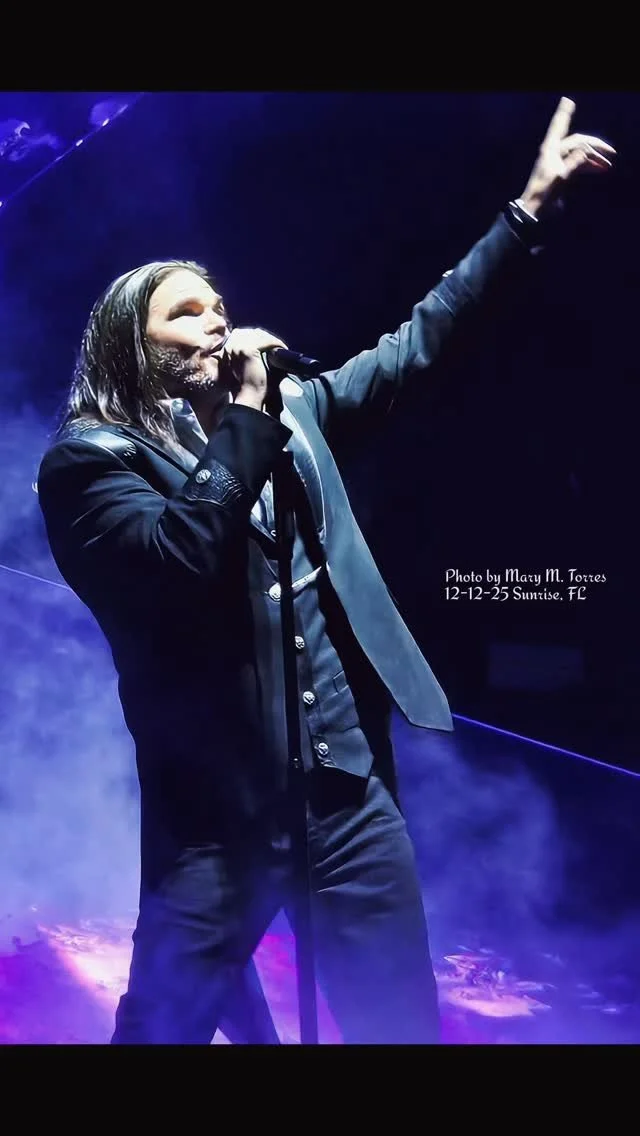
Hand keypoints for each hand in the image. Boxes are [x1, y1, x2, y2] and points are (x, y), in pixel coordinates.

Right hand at [221, 327, 287, 410]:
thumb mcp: (245, 366)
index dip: (258, 337)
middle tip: (277, 344)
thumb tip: (264, 346)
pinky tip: (283, 348)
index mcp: (226, 348)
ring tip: (281, 347)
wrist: (249, 397)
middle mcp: (229, 345)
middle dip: (265, 337)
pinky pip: (266, 341)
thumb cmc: (249, 386)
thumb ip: (250, 354)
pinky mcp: (247, 350)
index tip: (268, 344)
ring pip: (259, 335)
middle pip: (251, 332)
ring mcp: (237, 346)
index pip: (244, 334)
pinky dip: (276, 343)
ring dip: (272, 340)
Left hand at [518, 96, 615, 216]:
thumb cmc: (544, 192)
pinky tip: (599, 169)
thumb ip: (572, 164)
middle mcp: (554, 151)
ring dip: (594, 157)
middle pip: (578, 141)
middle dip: (595, 146)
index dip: (564, 113)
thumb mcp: (560, 178)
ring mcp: (558, 161)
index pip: (560, 126)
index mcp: (550, 149)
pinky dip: (589, 165)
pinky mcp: (562, 170)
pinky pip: (578, 163)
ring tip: (608, 164)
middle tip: (611, 152)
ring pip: (580, 153)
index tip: (567, 101)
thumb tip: (585, 152)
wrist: (536, 208)